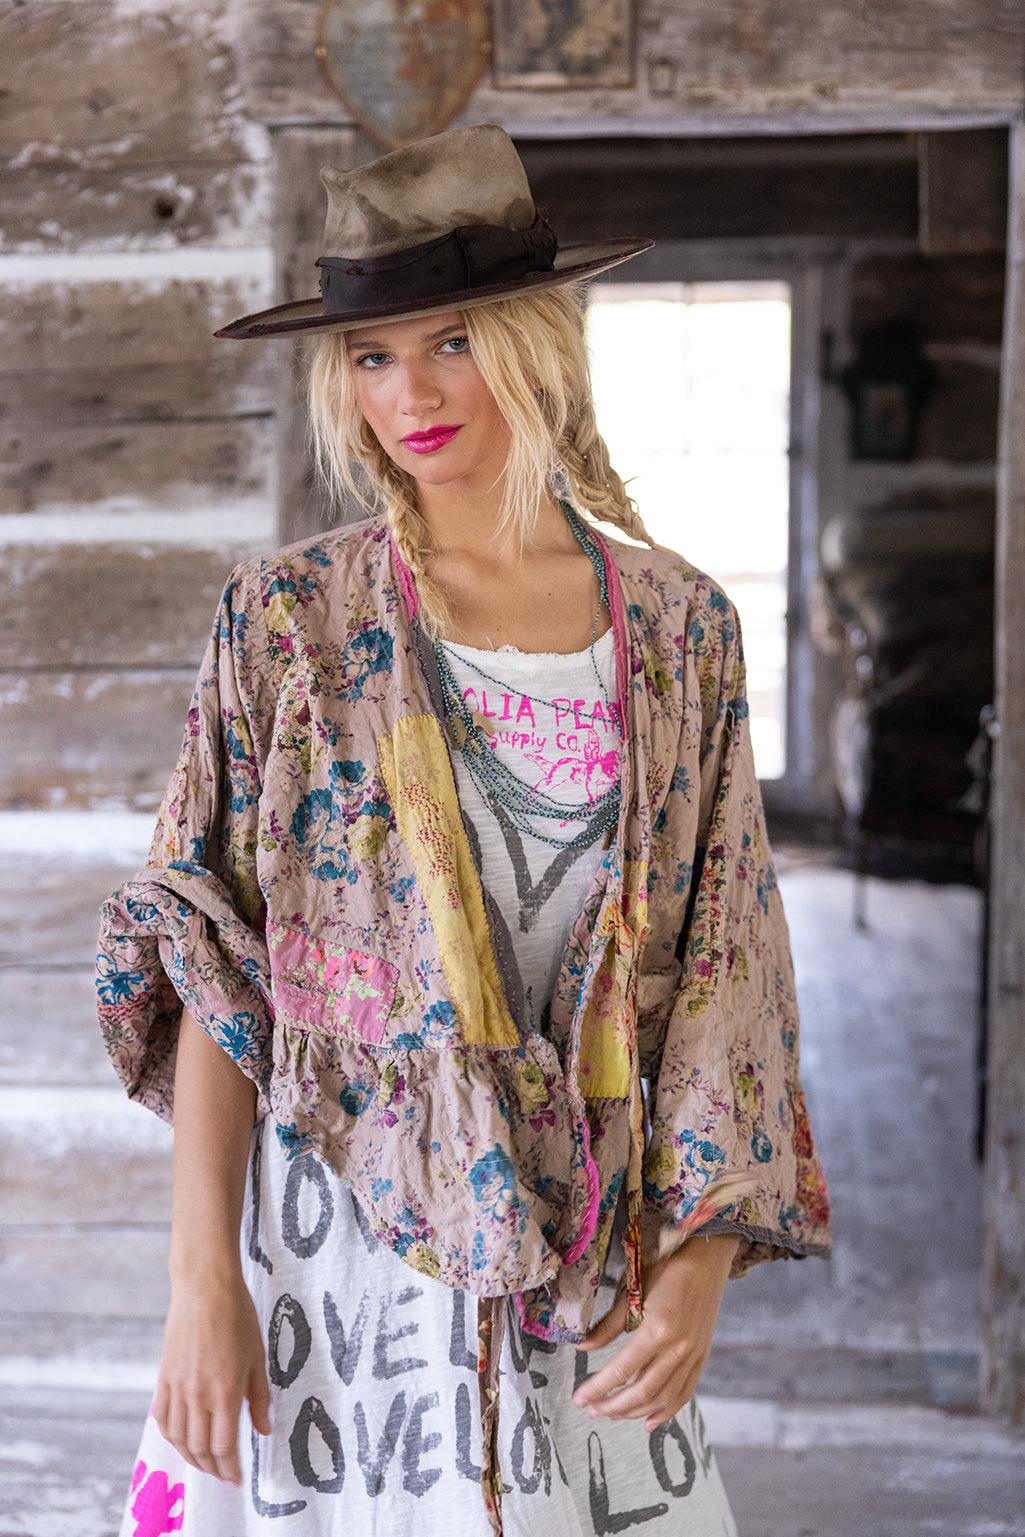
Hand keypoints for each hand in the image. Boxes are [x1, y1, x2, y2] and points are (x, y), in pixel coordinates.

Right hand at [152, 1267, 272, 1484]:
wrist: (204, 1286)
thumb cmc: (237, 1316)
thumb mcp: (257, 1356)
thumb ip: (259, 1397)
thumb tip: (263, 1430)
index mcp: (224, 1392)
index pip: (224, 1446)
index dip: (230, 1468)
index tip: (237, 1478)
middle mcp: (197, 1395)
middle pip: (200, 1448)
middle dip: (213, 1469)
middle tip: (224, 1476)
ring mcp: (177, 1387)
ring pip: (179, 1439)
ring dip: (191, 1458)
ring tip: (205, 1465)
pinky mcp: (164, 1377)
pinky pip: (164, 1419)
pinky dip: (172, 1437)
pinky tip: (182, 1440)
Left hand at [572, 1233, 738, 1431]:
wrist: (706, 1259)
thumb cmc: (666, 1269)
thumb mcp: (633, 1291)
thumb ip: (608, 1325)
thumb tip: (581, 1347)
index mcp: (658, 1330)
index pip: (622, 1370)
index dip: (598, 1388)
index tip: (579, 1399)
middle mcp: (678, 1348)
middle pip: (642, 1392)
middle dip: (613, 1406)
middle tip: (591, 1410)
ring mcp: (693, 1356)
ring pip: (662, 1398)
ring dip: (635, 1412)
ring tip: (611, 1415)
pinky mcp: (701, 1357)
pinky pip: (684, 1393)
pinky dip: (666, 1411)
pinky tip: (649, 1421)